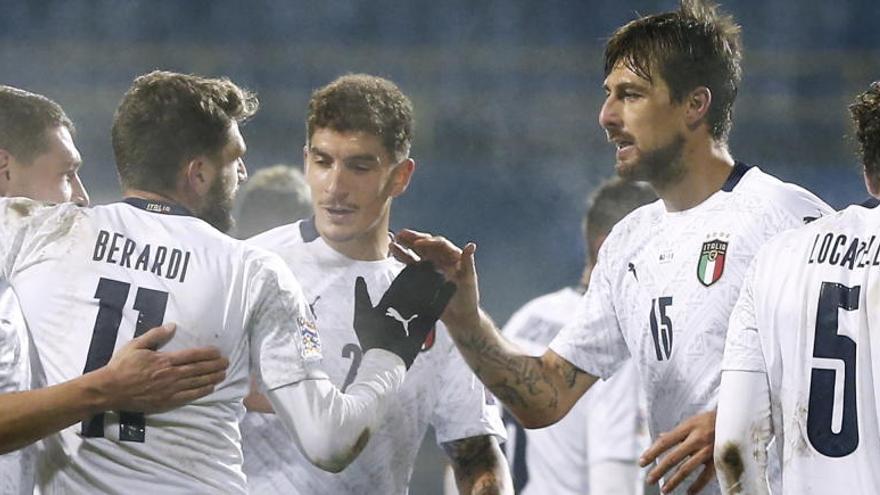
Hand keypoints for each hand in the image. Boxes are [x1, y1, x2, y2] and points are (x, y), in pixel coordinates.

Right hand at [102, 323, 228, 412]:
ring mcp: (169, 389)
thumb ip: (155, 335)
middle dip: (214, 365)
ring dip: (212, 378)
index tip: (218, 352)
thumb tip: (173, 326)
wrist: (110, 389)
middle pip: (198, 369)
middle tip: (227, 363)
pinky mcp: (166, 401)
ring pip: (196, 382)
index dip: (207, 354)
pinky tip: (211, 388)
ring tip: (223, 374)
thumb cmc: (121, 366)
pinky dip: (202, 392)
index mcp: (164, 360)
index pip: (192, 355)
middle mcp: (170, 375)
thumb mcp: (136, 345)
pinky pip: (188, 396)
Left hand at [353, 261, 454, 367]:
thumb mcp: (364, 314)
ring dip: (434, 284)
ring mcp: (415, 316)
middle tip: (432, 262)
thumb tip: (360, 278)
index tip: (413, 260)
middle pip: (415, 289)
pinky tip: (450, 286)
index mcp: (389, 305)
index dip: (406, 274)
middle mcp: (403, 309)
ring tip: (443, 270)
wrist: (385, 360)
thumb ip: (362, 296)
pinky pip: (435, 309)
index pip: (399, 285)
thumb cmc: (372, 338)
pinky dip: (443, 298)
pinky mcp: (426, 324)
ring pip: (426, 296)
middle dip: (422, 277)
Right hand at [391, 229, 479, 327]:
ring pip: (417, 252)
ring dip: (406, 245)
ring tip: (394, 240)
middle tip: (401, 234)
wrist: (459, 317)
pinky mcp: (423, 275)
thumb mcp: (469, 279)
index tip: (417, 243)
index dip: (428, 242)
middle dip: (414, 238)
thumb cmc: (468, 297)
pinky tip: (394, 251)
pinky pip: (412, 263)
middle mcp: (441, 258)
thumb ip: (468, 262)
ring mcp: (431, 266)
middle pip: (426, 245)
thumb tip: (471, 245)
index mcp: (453, 256)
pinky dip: (403, 257)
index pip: (440, 244)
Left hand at [640, 410, 716, 493]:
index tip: (642, 462)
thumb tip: (661, 437)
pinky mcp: (718, 459)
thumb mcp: (692, 421)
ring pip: (687, 468)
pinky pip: (706, 476)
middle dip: (659, 470)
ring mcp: (708, 450)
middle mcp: (696, 439)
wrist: (737, 417)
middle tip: (649, 480)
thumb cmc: (710, 420)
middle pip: (673, 457)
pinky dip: (697, 486)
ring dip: (674, 481)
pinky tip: (688, 493)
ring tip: (664, 490)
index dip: (652, 452)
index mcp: (688, 428)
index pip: (665, 442)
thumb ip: (677, 432)